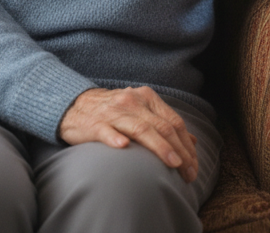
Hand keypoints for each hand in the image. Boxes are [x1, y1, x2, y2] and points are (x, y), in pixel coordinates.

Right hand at [58, 86, 198, 182]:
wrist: (75, 104)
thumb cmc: (113, 111)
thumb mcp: (142, 111)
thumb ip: (165, 123)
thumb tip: (193, 140)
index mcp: (147, 98)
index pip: (174, 122)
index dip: (187, 144)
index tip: (194, 165)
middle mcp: (133, 102)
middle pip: (162, 127)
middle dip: (180, 151)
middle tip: (189, 173)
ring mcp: (113, 112)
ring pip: (141, 129)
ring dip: (160, 147)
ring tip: (174, 163)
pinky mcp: (94, 124)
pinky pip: (106, 131)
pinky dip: (115, 138)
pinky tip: (124, 147)